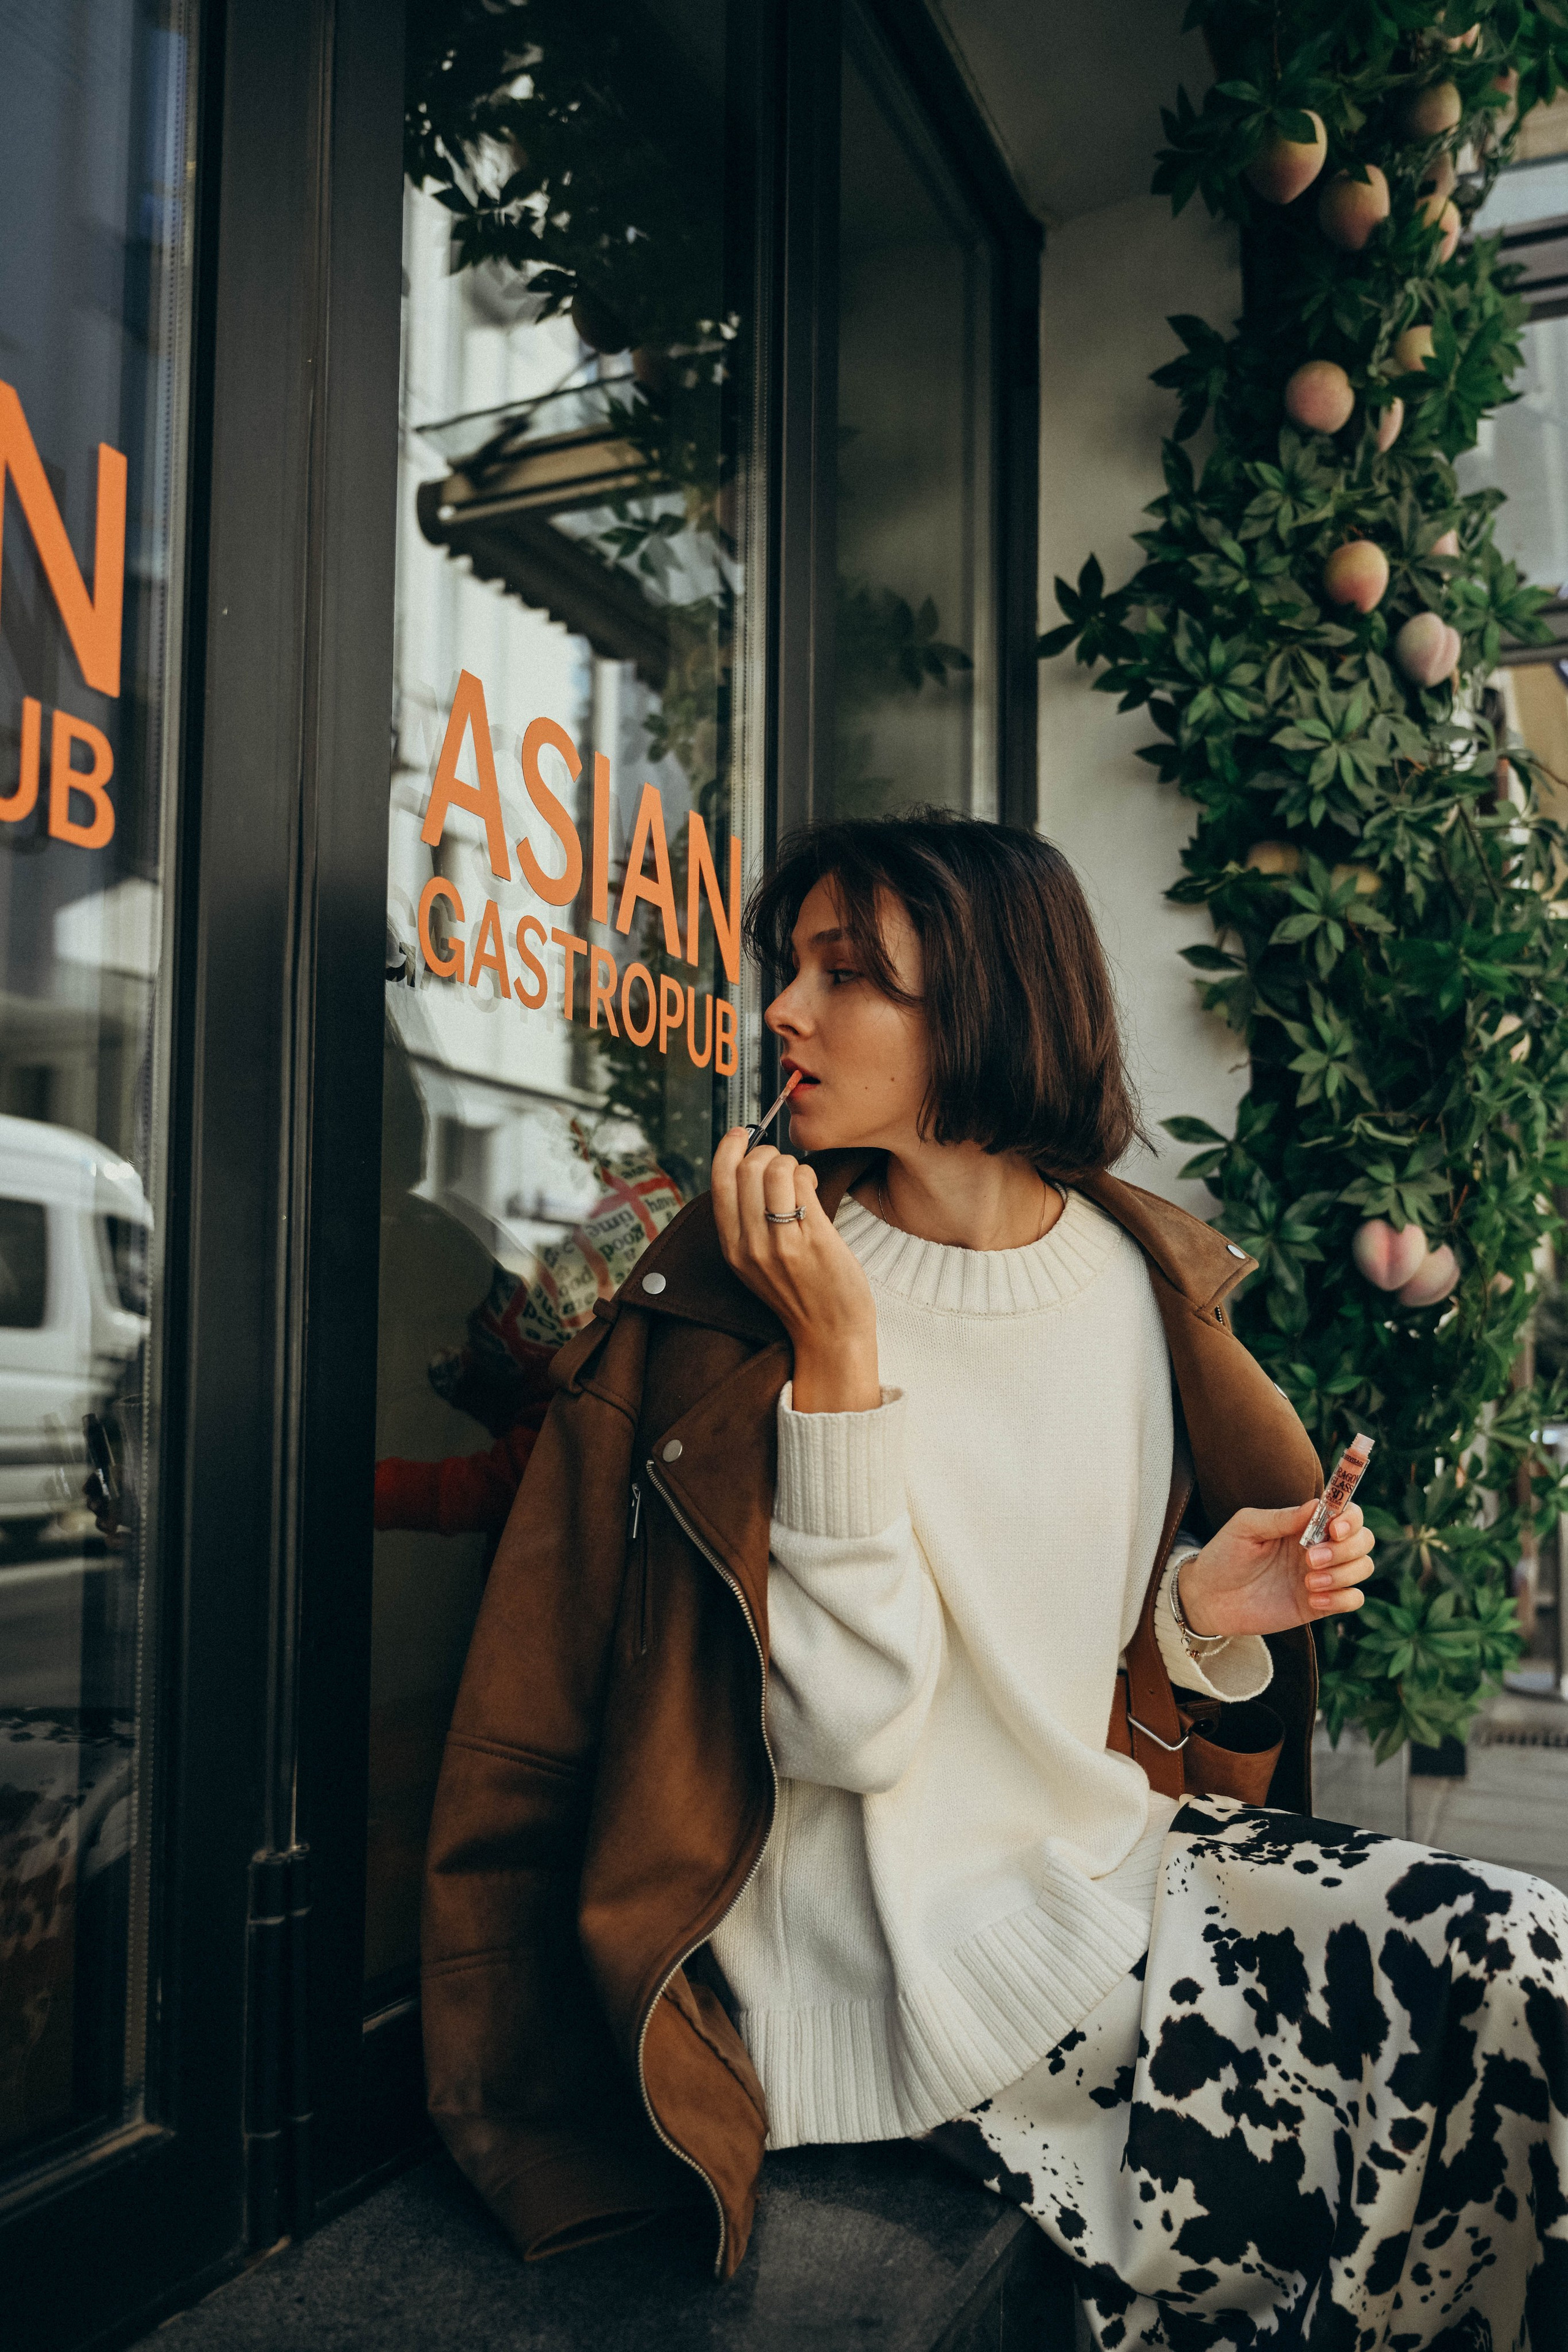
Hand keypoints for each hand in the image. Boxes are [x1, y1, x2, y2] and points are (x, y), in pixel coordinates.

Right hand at [710, 1131, 879, 1410]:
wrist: (831, 1335)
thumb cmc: (799, 1295)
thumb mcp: (756, 1264)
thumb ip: (746, 1224)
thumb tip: (748, 1169)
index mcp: (733, 1248)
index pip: (719, 1181)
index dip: (729, 1148)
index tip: (741, 1134)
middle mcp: (752, 1245)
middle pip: (747, 1168)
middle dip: (767, 1153)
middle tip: (782, 1162)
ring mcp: (782, 1242)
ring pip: (776, 1170)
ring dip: (791, 1162)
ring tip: (800, 1177)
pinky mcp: (814, 1239)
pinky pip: (804, 1182)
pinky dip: (809, 1175)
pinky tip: (813, 1187)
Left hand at [1177, 1500, 1374, 1639]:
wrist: (1209, 1597)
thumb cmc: (1224, 1555)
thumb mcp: (1246, 1527)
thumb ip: (1281, 1517)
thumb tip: (1317, 1504)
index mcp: (1305, 1524)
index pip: (1347, 1513)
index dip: (1351, 1517)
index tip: (1336, 1528)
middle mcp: (1320, 1547)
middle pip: (1364, 1540)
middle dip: (1346, 1548)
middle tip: (1310, 1558)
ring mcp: (1323, 1576)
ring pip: (1363, 1567)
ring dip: (1343, 1573)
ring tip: (1308, 1581)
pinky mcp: (1320, 1604)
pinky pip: (1353, 1599)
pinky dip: (1342, 1598)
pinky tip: (1313, 1599)